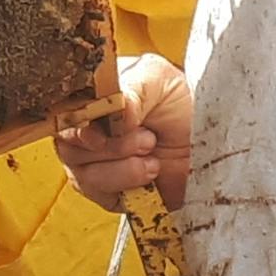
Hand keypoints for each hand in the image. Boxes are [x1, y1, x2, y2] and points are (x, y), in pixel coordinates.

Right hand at [55, 52, 193, 212]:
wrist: (212, 135)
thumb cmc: (181, 100)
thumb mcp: (158, 77)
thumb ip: (133, 89)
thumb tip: (116, 113)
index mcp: (89, 101)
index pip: (63, 115)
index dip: (76, 127)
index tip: (97, 133)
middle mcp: (86, 133)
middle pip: (70, 149)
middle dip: (110, 148)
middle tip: (146, 138)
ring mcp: (97, 166)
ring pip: (85, 177)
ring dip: (121, 169)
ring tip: (152, 156)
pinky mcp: (114, 194)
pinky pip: (105, 198)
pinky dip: (129, 188)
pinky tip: (150, 174)